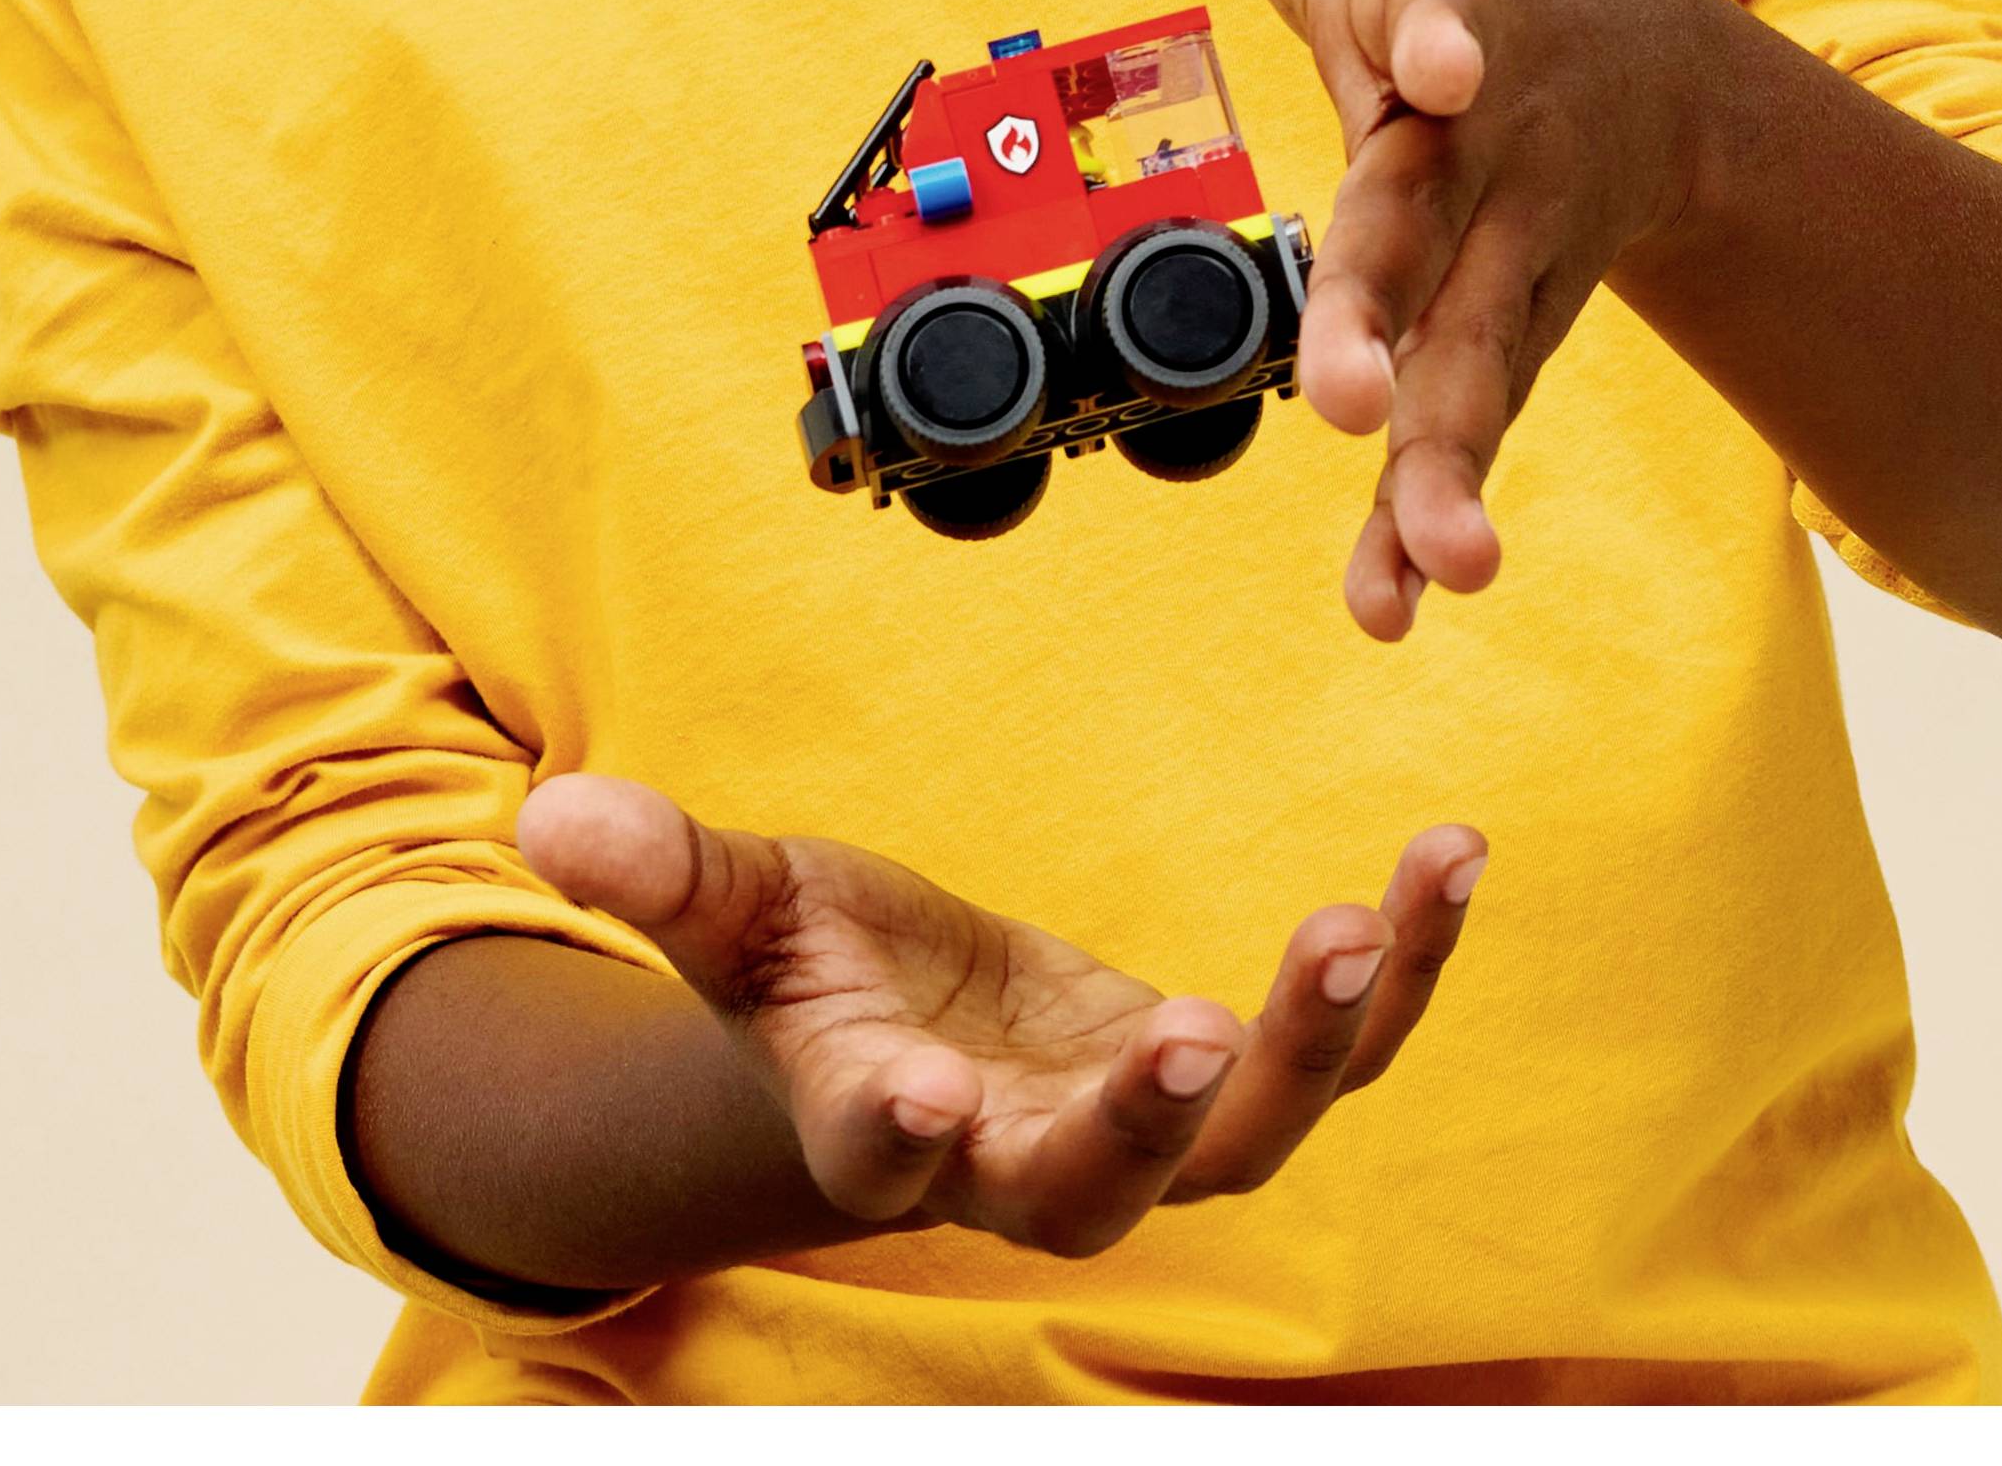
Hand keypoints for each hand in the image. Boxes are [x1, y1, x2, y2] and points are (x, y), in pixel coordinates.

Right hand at [518, 774, 1485, 1259]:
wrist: (901, 1037)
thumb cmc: (811, 972)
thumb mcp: (740, 909)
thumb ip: (667, 872)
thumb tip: (553, 811)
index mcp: (878, 1119)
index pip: (883, 1151)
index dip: (898, 1132)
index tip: (918, 1094)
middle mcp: (1016, 1156)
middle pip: (1093, 1188)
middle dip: (1149, 1122)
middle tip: (1199, 1030)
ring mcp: (1133, 1126)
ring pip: (1249, 1136)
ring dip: (1321, 1036)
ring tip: (1377, 908)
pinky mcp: (1217, 1075)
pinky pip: (1334, 1046)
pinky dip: (1397, 969)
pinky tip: (1448, 862)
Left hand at [1129, 0, 1710, 636]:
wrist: (1645, 57)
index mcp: (1438, 14)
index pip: (1434, 21)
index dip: (1434, 35)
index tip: (1441, 63)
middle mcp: (1487, 148)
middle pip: (1435, 233)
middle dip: (1389, 312)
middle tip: (1344, 401)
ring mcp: (1510, 257)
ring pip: (1477, 363)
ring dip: (1447, 462)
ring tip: (1439, 569)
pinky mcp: (1507, 336)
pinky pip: (1469, 429)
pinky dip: (1432, 515)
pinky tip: (1397, 602)